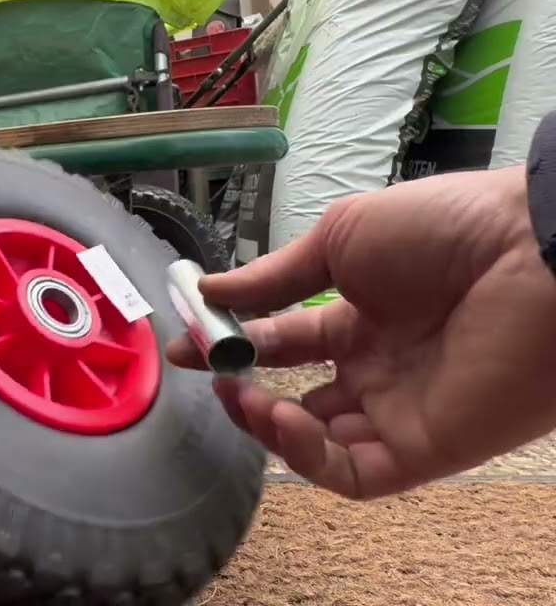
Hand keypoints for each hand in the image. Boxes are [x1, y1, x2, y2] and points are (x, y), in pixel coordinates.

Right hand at [167, 165, 555, 498]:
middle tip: (211, 374)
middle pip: (296, 400)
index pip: (284, 342)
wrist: (532, 253)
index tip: (184, 343)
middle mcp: (378, 369)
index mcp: (362, 317)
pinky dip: (307, 457)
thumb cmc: (442, 231)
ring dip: (268, 427)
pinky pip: (354, 474)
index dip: (232, 344)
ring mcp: (400, 411)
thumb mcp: (341, 239)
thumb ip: (272, 278)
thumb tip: (206, 294)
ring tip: (241, 395)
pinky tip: (281, 419)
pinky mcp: (423, 449)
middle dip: (244, 391)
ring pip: (319, 445)